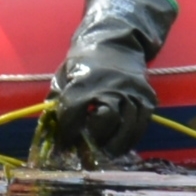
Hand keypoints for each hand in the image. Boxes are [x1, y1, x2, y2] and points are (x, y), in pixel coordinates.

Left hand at [43, 0, 176, 167]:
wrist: (116, 41)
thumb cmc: (85, 60)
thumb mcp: (65, 74)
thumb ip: (58, 98)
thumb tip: (49, 125)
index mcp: (85, 80)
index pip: (75, 111)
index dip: (68, 130)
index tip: (65, 142)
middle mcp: (110, 86)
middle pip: (106, 120)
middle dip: (96, 139)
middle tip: (89, 150)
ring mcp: (131, 91)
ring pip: (128, 125)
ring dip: (117, 144)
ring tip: (107, 154)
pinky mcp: (146, 96)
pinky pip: (142, 122)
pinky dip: (134, 137)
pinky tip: (123, 145)